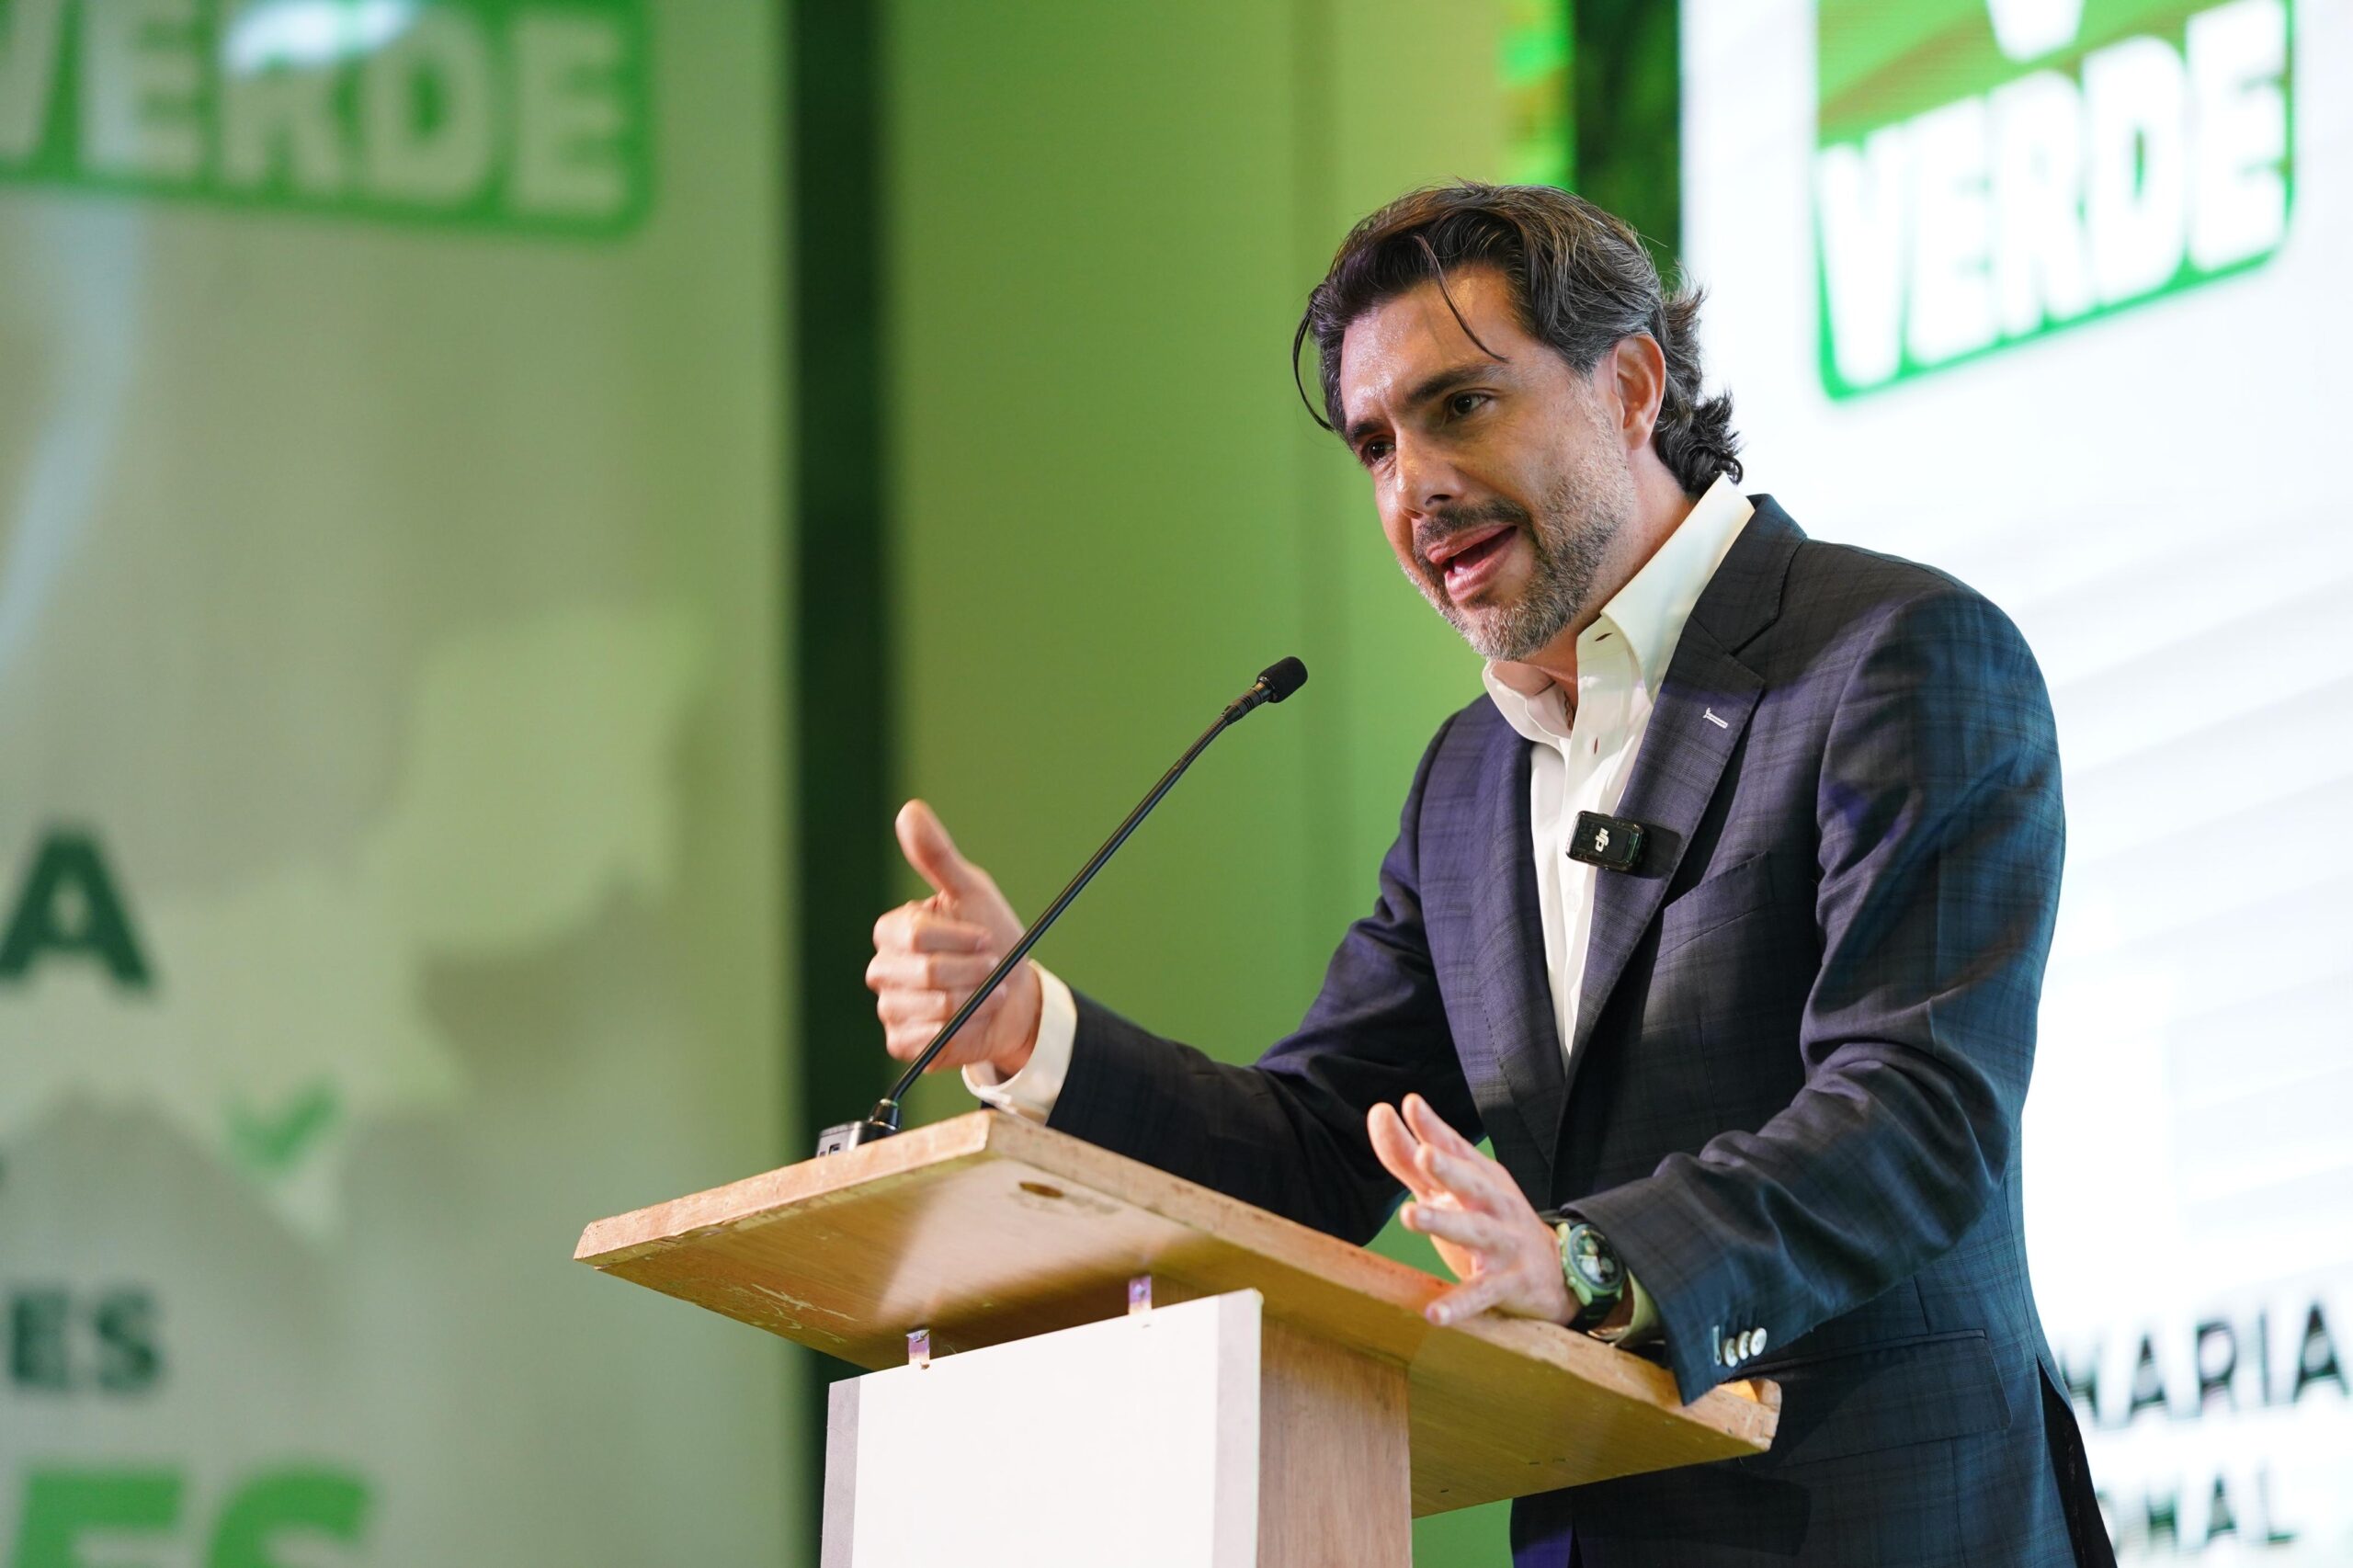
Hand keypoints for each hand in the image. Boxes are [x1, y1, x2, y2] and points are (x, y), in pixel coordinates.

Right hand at [865, 800, 1043, 1078]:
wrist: (1014, 996)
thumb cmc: (992, 938)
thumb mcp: (971, 891)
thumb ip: (937, 856)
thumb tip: (909, 810)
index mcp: (894, 930)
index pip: (917, 935)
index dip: (961, 939)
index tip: (989, 937)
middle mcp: (884, 968)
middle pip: (926, 973)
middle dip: (974, 972)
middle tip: (992, 968)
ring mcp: (890, 1007)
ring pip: (933, 1007)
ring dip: (974, 1001)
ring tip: (987, 994)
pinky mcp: (901, 1042)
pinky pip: (925, 1039)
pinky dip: (960, 1031)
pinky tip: (971, 1019)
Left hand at [1369, 1093, 1573, 1329]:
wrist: (1555, 1273)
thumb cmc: (1491, 1222)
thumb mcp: (1454, 1187)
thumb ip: (1411, 1156)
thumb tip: (1381, 1110)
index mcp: (1480, 1179)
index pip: (1455, 1149)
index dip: (1433, 1129)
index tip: (1410, 1105)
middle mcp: (1494, 1205)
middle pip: (1472, 1183)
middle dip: (1450, 1169)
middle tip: (1424, 1155)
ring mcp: (1503, 1244)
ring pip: (1476, 1232)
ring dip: (1445, 1223)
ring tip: (1411, 1217)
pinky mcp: (1507, 1284)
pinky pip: (1481, 1294)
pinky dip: (1459, 1305)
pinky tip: (1433, 1314)